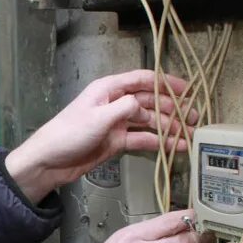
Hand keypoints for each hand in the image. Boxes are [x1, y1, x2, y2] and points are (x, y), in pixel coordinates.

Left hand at [6, 70, 196, 203]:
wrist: (49, 162)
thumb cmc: (67, 134)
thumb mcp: (98, 117)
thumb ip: (124, 108)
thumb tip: (146, 104)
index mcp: (108, 89)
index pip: (142, 80)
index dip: (165, 82)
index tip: (187, 89)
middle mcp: (114, 103)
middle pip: (149, 101)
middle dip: (172, 108)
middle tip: (193, 118)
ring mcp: (116, 123)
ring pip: (148, 122)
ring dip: (169, 128)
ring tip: (189, 134)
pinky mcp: (116, 142)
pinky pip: (142, 139)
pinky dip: (158, 142)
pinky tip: (174, 147)